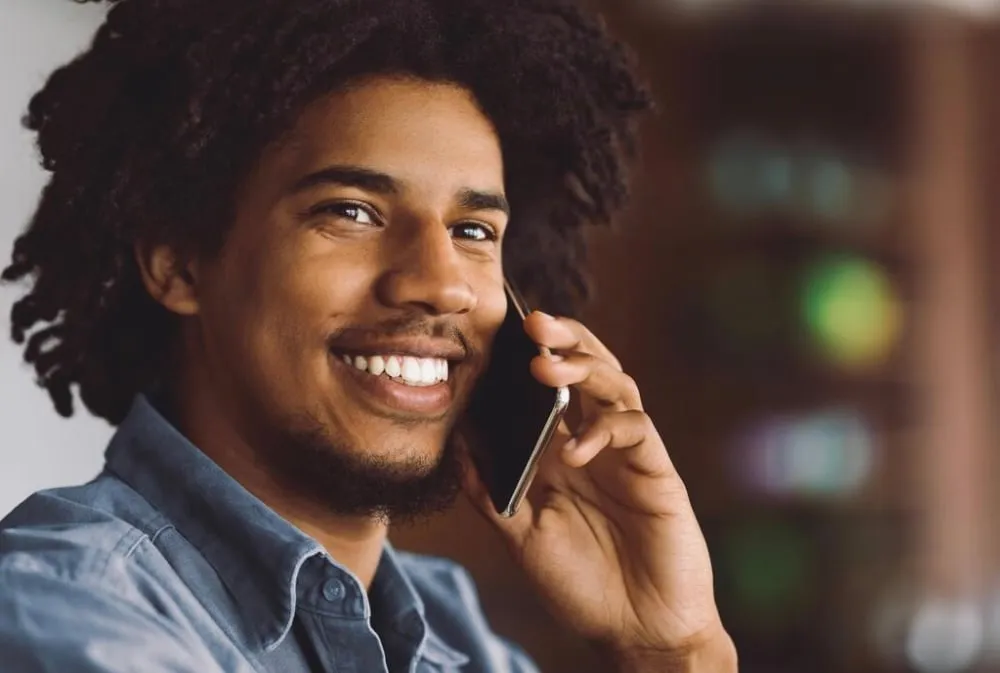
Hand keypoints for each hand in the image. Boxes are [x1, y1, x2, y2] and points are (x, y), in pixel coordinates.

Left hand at [463, 312, 734, 671]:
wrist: (634, 628)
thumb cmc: (580, 583)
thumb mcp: (520, 536)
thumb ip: (489, 491)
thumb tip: (455, 442)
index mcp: (561, 451)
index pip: (547, 388)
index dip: (528, 355)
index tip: (498, 331)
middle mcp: (595, 442)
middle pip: (586, 370)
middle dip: (563, 339)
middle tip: (532, 322)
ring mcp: (628, 453)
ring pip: (615, 385)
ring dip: (584, 367)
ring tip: (546, 363)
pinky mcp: (656, 471)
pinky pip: (636, 430)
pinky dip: (607, 429)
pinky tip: (578, 448)